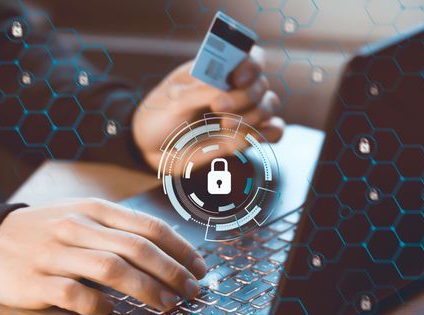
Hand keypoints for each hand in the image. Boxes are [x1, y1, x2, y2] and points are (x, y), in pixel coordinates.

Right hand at [0, 198, 206, 314]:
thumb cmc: (50, 229)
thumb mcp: (84, 215)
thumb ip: (119, 229)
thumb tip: (167, 252)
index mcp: (95, 209)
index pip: (147, 227)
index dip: (179, 248)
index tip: (199, 267)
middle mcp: (78, 227)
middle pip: (135, 249)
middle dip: (171, 271)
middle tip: (191, 290)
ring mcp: (56, 253)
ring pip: (110, 269)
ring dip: (145, 289)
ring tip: (166, 304)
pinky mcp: (36, 280)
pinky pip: (73, 293)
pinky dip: (97, 303)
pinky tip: (111, 309)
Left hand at [133, 47, 284, 168]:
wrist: (152, 149)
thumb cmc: (160, 115)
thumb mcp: (172, 100)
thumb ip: (199, 93)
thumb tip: (225, 92)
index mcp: (218, 70)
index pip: (250, 56)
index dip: (251, 64)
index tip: (237, 80)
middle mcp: (234, 89)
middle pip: (261, 84)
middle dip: (244, 98)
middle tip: (217, 109)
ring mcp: (241, 113)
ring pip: (269, 106)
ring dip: (253, 117)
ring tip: (224, 127)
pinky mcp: (244, 137)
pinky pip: (272, 131)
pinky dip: (270, 133)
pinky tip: (257, 137)